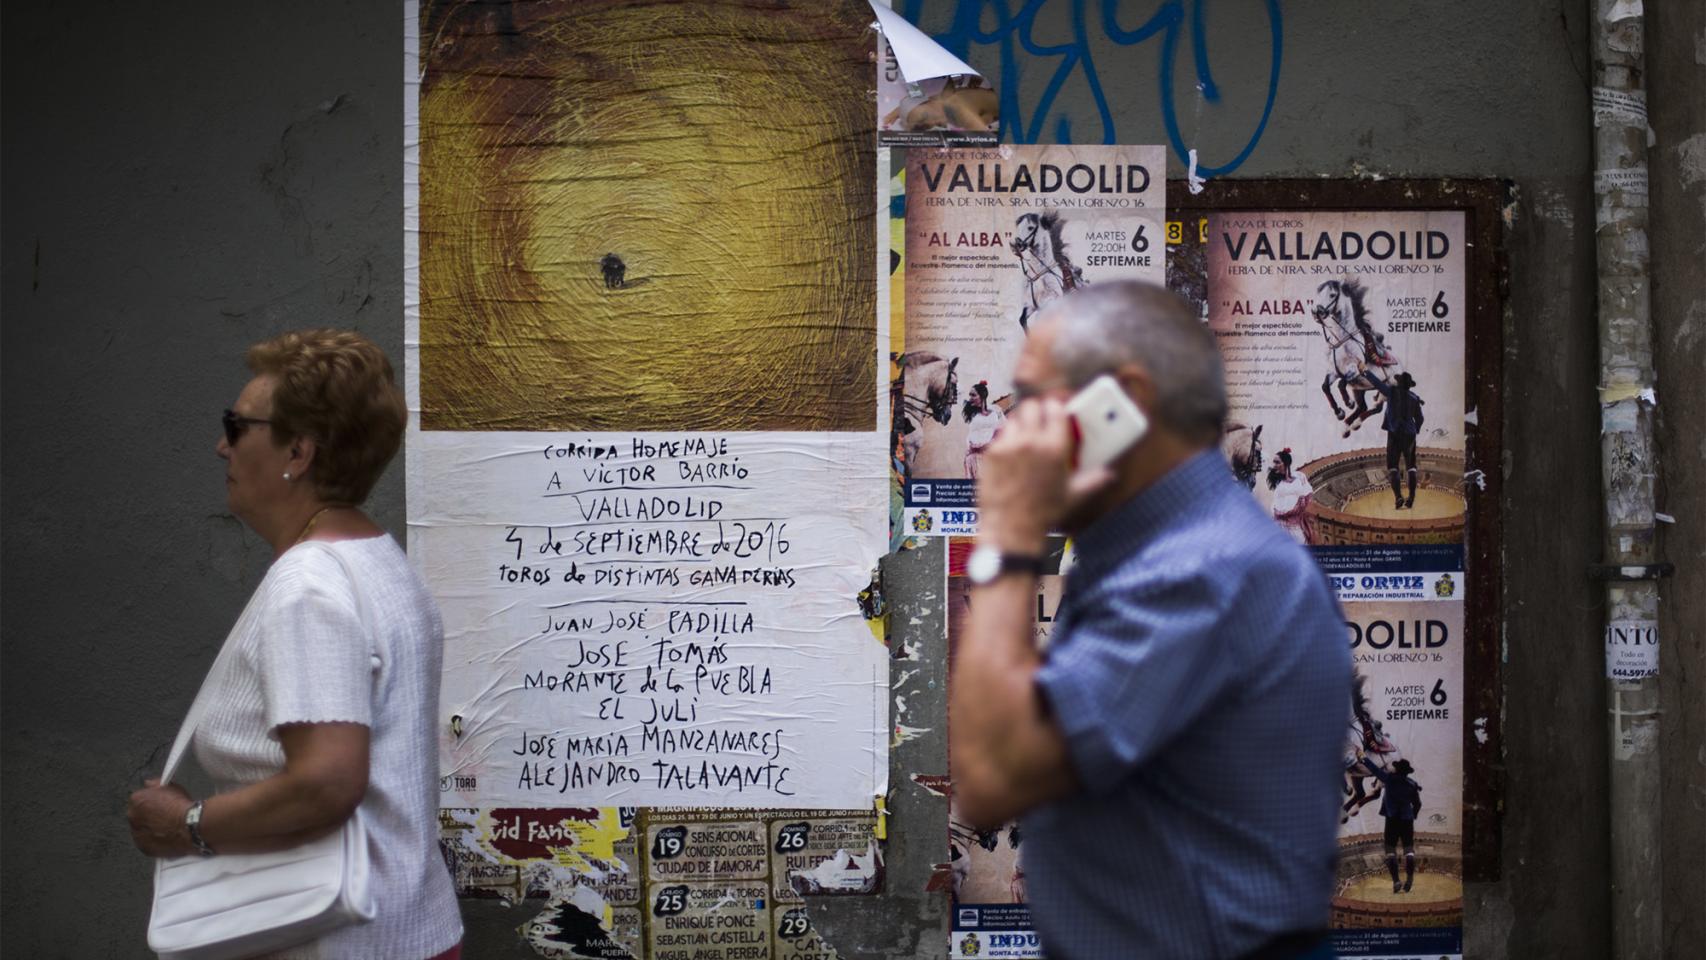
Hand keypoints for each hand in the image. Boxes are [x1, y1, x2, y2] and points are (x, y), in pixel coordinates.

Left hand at [127, 778, 194, 857]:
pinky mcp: (144, 848)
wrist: (190, 826)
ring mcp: (137, 834)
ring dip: (150, 828)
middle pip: (138, 815)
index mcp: (136, 800)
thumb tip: (149, 783)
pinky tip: (166, 835)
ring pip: (142, 830)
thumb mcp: (171, 786)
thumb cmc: (182, 806)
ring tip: (167, 826)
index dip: (151, 800)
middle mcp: (132, 817)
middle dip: (148, 814)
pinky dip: (154, 840)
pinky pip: (147, 843)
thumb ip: (155, 784)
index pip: (139, 798)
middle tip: (164, 814)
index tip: (159, 802)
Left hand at [976, 397, 1111, 551]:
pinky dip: (1006, 440)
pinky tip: (1012, 453)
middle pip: (1032, 406)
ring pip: (1014, 418)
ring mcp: (1008, 446)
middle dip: (1037, 411)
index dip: (1056, 406)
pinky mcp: (991, 454)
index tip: (1056, 409)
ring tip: (1025, 437)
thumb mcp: (1073, 496)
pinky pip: (1000, 436)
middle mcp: (1031, 442)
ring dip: (1021, 424)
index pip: (1055, 408)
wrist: (1012, 528)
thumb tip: (1110, 475)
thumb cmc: (1044, 514)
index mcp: (1055, 448)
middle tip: (1040, 420)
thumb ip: (1094, 480)